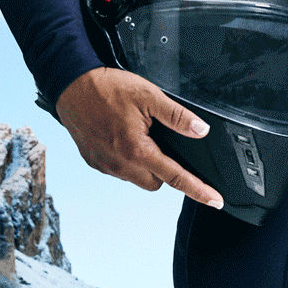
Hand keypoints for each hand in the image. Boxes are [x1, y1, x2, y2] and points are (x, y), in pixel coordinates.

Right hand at [56, 66, 223, 208]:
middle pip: (156, 182)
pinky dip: (127, 159)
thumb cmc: (107, 89)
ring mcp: (105, 166)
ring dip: (144, 164)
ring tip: (139, 133)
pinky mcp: (95, 163)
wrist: (72, 86)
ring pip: (137, 177)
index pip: (175, 177)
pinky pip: (119, 170)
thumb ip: (177, 116)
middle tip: (161, 141)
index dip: (198, 190)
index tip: (214, 201)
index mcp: (137, 150)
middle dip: (164, 169)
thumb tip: (200, 130)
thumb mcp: (149, 96)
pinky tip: (123, 136)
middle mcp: (120, 164)